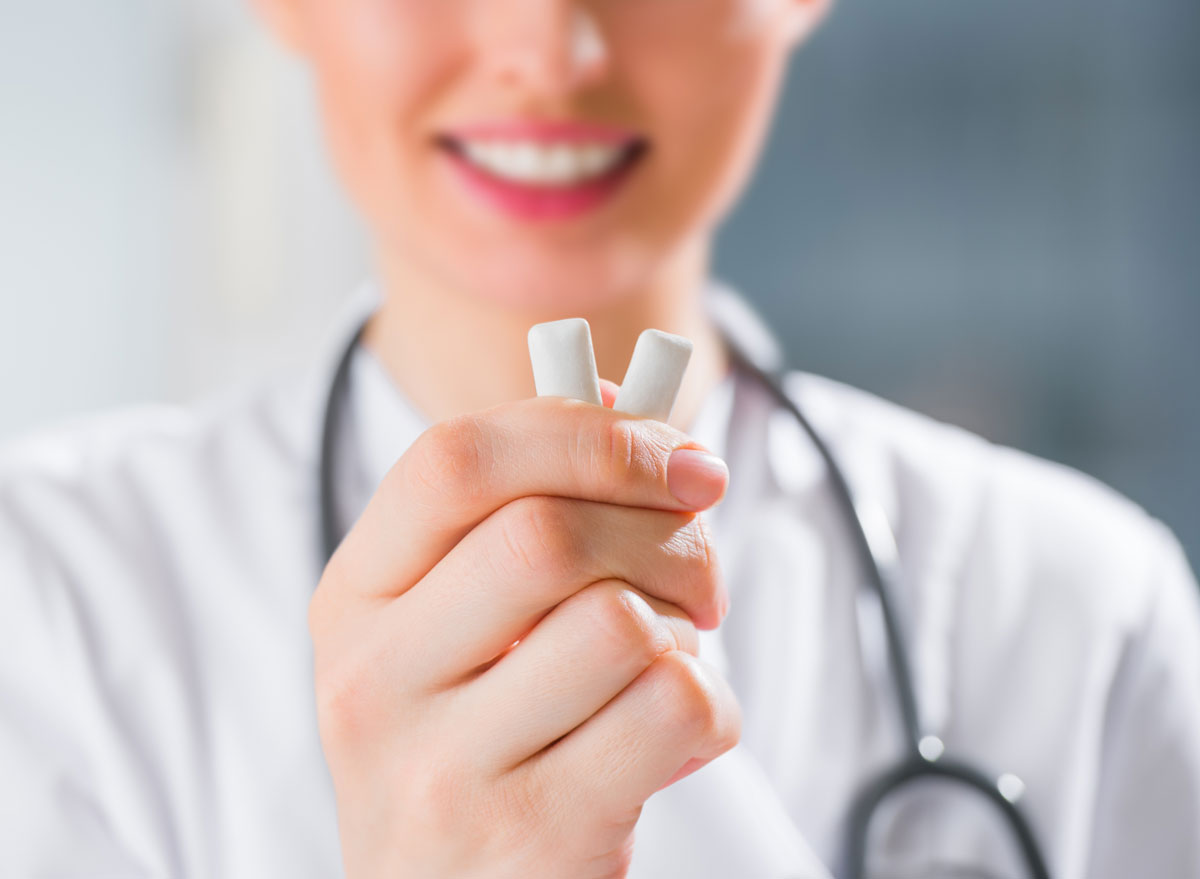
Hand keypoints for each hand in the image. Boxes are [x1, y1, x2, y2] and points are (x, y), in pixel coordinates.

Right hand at [309, 394, 739, 878]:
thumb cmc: (475, 741)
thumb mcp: (461, 625)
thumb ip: (528, 507)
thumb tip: (618, 396)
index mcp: (356, 599)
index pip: (457, 459)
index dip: (586, 433)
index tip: (677, 456)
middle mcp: (376, 680)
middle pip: (549, 533)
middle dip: (666, 533)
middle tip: (699, 569)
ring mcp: (443, 768)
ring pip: (618, 625)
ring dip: (684, 629)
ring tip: (670, 659)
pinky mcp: (532, 836)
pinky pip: (671, 711)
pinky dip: (710, 705)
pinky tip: (679, 733)